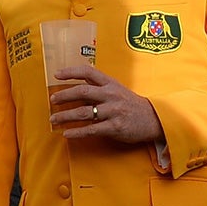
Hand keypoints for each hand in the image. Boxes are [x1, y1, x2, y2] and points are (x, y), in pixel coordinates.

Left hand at [49, 66, 163, 144]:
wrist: (154, 120)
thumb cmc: (132, 105)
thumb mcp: (118, 90)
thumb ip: (99, 87)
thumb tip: (76, 87)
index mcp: (111, 83)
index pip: (88, 71)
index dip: (71, 71)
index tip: (56, 75)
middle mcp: (111, 95)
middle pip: (82, 91)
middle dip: (64, 95)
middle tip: (52, 100)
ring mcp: (113, 111)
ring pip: (83, 112)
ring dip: (65, 116)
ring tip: (54, 119)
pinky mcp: (115, 127)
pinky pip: (91, 129)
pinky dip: (77, 132)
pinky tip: (67, 134)